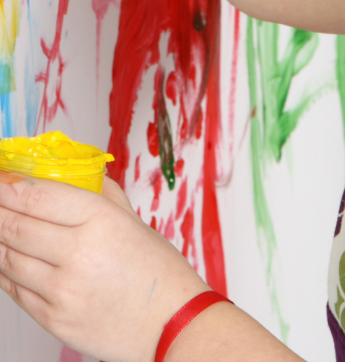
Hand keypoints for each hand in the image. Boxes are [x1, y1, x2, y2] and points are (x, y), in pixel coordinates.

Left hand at [0, 172, 207, 361]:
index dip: (10, 185)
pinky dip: (5, 273)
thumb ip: (103, 197)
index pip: (40, 196)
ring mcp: (62, 290)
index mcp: (103, 221)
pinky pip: (15, 291)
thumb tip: (74, 177)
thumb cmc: (158, 271)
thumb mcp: (135, 223)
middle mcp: (79, 254)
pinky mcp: (53, 320)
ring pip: (8, 260)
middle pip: (16, 226)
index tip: (0, 178)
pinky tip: (6, 260)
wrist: (171, 323)